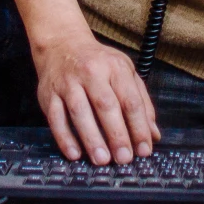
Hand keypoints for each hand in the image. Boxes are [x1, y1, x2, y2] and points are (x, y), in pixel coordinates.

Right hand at [32, 30, 158, 165]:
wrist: (62, 44)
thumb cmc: (99, 63)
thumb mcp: (125, 73)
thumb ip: (142, 103)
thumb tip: (154, 135)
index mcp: (115, 67)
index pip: (130, 100)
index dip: (139, 127)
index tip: (144, 150)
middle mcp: (91, 72)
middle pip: (105, 105)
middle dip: (116, 134)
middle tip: (124, 159)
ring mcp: (68, 82)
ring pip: (79, 112)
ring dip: (91, 138)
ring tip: (102, 160)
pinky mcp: (49, 94)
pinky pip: (55, 118)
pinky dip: (64, 138)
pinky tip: (75, 154)